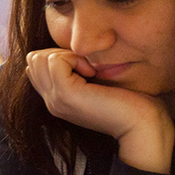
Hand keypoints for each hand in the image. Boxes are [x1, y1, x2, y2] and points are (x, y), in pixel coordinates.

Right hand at [26, 48, 173, 173]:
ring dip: (66, 54)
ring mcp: (55, 100)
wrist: (141, 126)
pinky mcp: (65, 94)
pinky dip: (74, 58)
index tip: (86, 67)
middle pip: (33, 59)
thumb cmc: (130, 103)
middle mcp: (51, 101)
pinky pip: (54, 60)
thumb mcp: (98, 83)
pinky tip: (92, 72)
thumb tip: (77, 47)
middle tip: (86, 66)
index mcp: (57, 99)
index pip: (35, 65)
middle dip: (59, 52)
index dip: (58, 56)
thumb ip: (81, 71)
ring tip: (89, 70)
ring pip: (39, 58)